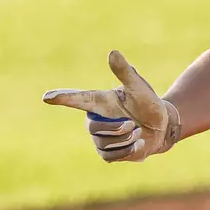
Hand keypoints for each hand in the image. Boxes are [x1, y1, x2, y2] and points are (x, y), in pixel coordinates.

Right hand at [43, 50, 181, 162]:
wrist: (161, 127)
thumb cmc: (148, 103)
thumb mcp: (139, 87)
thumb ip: (125, 72)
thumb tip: (113, 52)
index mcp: (99, 101)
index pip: (76, 99)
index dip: (62, 98)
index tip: (47, 97)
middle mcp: (95, 119)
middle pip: (95, 129)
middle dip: (119, 128)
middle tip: (134, 124)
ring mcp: (99, 138)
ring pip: (105, 144)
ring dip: (127, 139)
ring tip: (137, 132)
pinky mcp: (106, 153)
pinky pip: (111, 157)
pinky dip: (129, 150)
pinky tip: (138, 143)